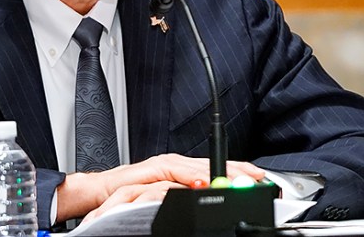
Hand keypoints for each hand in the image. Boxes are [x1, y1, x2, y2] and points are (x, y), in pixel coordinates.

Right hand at [55, 154, 266, 222]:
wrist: (102, 191)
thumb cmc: (131, 195)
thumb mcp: (167, 196)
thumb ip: (187, 195)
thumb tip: (212, 200)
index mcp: (183, 169)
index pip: (217, 166)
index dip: (239, 171)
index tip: (261, 177)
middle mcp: (177, 163)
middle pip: (213, 163)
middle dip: (237, 170)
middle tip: (259, 177)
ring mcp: (166, 164)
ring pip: (200, 166)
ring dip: (221, 173)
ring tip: (241, 179)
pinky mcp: (153, 168)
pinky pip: (177, 173)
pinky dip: (194, 178)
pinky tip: (207, 182)